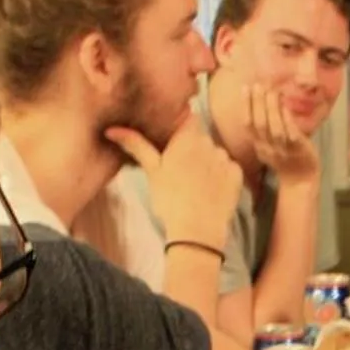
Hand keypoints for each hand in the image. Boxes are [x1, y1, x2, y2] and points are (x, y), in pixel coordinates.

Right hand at [110, 119, 240, 256]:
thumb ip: (136, 145)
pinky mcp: (237, 176)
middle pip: (200, 136)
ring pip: (214, 153)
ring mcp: (225, 159)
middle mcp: (210, 143)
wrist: (197, 232)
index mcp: (188, 137)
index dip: (180, 125)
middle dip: (191, 146)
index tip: (172, 138)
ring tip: (194, 183)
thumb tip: (112, 130)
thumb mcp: (152, 171)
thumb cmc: (170, 200)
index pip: (187, 117)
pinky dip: (220, 175)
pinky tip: (210, 190)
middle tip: (178, 167)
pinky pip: (228, 168)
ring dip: (206, 161)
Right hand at [246, 83, 320, 186]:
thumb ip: (264, 127)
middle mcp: (268, 148)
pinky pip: (291, 135)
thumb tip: (262, 99)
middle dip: (257, 103)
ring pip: (274, 129)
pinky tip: (285, 108)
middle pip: (260, 125)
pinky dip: (287, 121)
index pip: (248, 125)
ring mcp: (283, 151)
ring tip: (271, 92)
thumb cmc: (285, 158)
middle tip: (258, 85)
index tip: (245, 88)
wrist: (300, 180)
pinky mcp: (298, 151)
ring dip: (272, 109)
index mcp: (259, 146)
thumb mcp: (269, 144)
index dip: (246, 106)